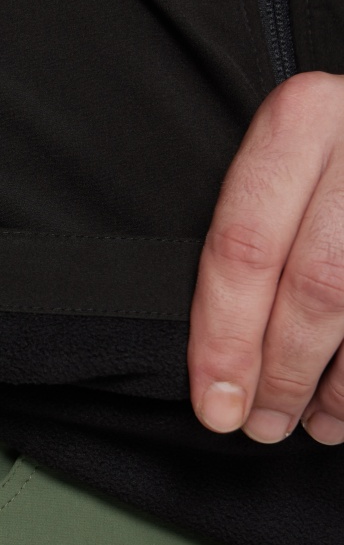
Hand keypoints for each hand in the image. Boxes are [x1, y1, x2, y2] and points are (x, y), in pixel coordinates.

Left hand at [188, 70, 343, 444]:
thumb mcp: (280, 162)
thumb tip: (214, 353)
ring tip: (308, 423)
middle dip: (282, 370)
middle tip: (259, 424)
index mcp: (299, 120)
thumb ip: (248, 233)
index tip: (212, 400)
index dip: (224, 335)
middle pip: (314, 283)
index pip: (243, 244)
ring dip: (337, 387)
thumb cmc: (321, 160)